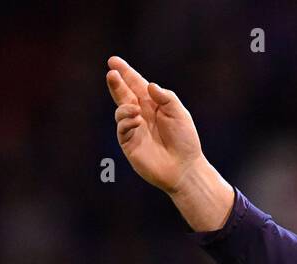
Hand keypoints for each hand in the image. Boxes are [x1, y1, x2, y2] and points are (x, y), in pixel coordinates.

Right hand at [106, 55, 203, 193]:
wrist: (184, 168)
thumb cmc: (185, 140)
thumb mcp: (179, 114)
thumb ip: (166, 98)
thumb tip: (150, 85)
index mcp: (152, 104)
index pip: (136, 85)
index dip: (125, 73)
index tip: (114, 61)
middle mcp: (141, 113)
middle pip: (124, 94)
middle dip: (116, 83)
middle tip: (111, 72)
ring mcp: (134, 128)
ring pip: (120, 111)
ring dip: (124, 106)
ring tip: (134, 109)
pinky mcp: (129, 143)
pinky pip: (122, 128)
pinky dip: (126, 121)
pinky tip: (136, 120)